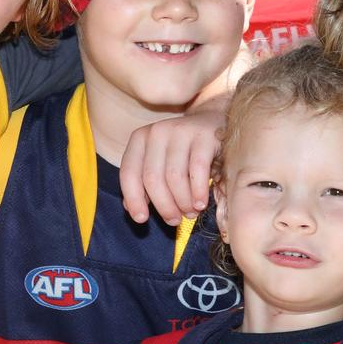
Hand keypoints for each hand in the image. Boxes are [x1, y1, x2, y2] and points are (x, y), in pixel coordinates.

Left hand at [119, 105, 224, 225]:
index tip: (141, 220)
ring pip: (174, 177)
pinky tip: (201, 204)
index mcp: (140, 139)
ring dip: (182, 202)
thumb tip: (132, 208)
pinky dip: (198, 192)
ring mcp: (181, 131)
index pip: (128, 173)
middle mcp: (157, 132)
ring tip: (190, 213)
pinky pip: (198, 170)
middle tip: (174, 221)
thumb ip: (143, 183)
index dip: (133, 199)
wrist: (213, 123)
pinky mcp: (204, 136)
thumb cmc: (182, 151)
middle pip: (152, 178)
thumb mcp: (159, 163)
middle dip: (163, 206)